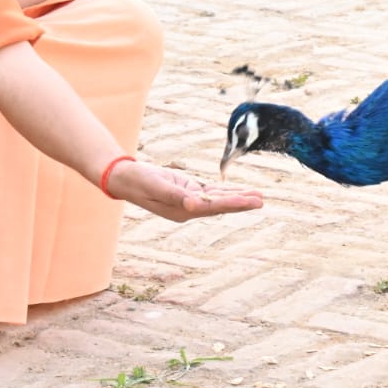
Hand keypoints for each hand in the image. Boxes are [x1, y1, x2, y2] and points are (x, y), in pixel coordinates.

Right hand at [106, 159, 263, 221]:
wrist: (125, 177)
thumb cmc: (138, 181)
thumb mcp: (156, 186)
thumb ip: (175, 195)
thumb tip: (194, 204)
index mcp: (182, 210)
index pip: (212, 207)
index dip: (232, 203)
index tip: (249, 201)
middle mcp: (189, 208)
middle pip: (220, 205)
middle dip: (241, 202)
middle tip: (261, 200)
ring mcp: (189, 199)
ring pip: (219, 198)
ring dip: (238, 196)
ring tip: (258, 196)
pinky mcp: (189, 189)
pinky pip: (212, 191)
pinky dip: (226, 190)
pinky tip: (240, 190)